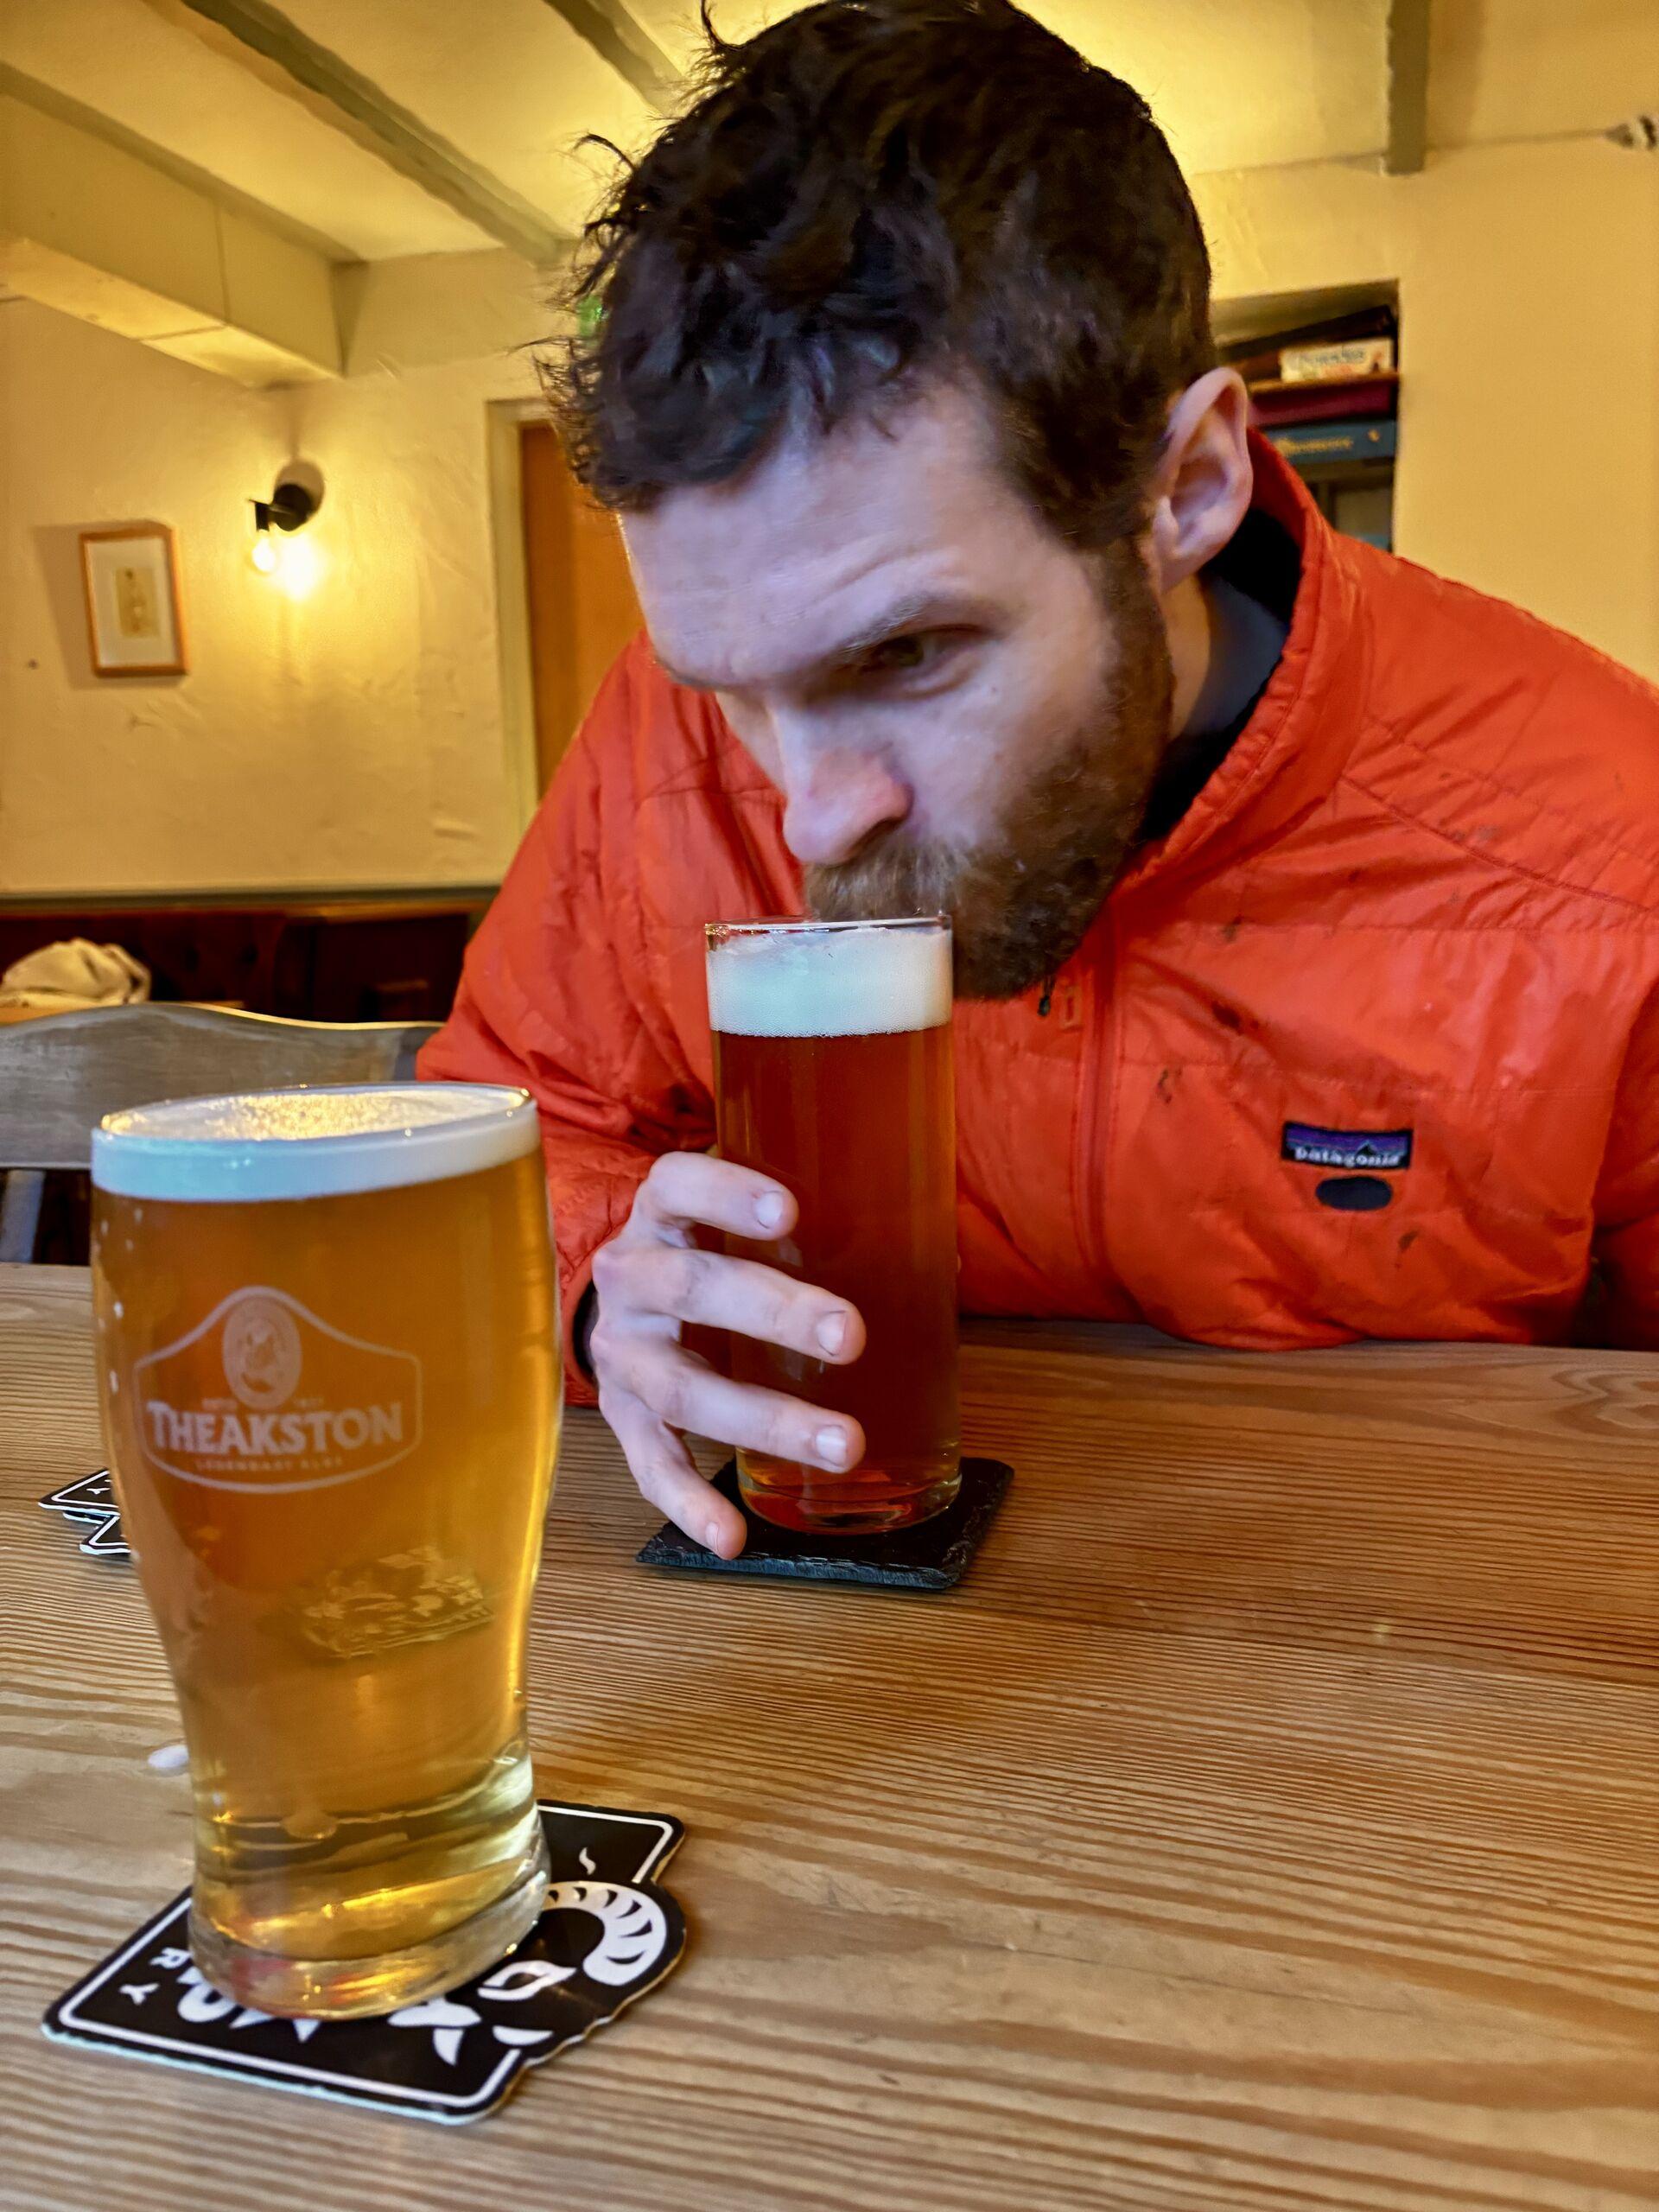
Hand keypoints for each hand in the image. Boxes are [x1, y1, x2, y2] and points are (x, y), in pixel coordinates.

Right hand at [589, 1153, 865, 1557]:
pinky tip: (733, 1537)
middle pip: (693, 1289)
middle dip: (774, 1313)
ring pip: (684, 1388)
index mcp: (660, 1214)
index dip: (727, 1196)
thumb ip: (818, 1224)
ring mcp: (622, 1353)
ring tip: (844, 1444)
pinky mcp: (621, 1417)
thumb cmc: (706, 1249)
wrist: (621, 1302)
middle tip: (851, 1335)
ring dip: (766, 1420)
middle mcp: (629, 1278)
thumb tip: (946, 1252)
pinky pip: (652, 1466)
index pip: (680, 1186)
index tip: (788, 1212)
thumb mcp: (737, 1220)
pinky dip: (691, 1505)